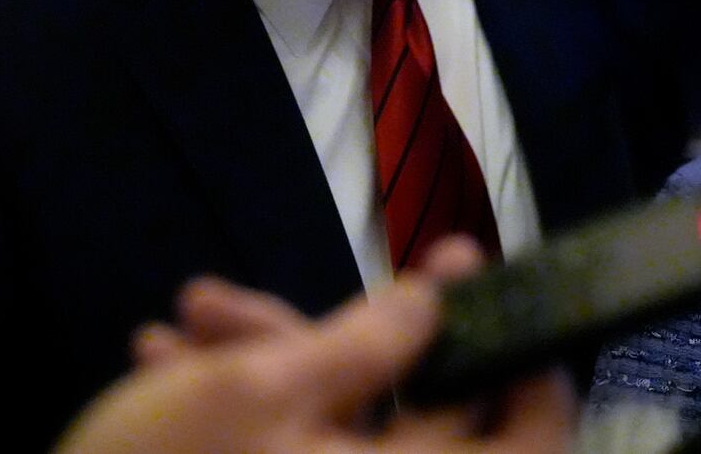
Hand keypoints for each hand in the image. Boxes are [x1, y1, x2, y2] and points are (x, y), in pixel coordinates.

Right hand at [57, 239, 574, 452]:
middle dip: (354, 334)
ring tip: (190, 312)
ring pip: (342, 431)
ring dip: (277, 361)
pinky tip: (164, 365)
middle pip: (422, 415)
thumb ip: (366, 340)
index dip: (524, 357)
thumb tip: (440, 300)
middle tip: (335, 268)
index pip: (537, 433)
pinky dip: (249, 412)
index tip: (477, 288)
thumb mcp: (259, 390)